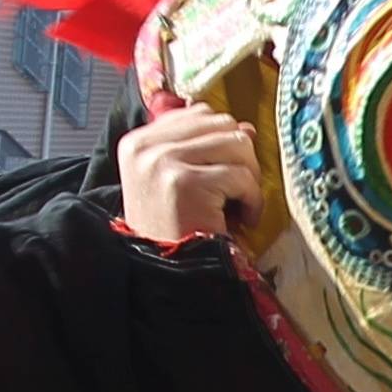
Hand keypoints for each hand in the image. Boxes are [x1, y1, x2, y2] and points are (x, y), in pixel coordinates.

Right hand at [119, 109, 260, 248]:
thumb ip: (204, 148)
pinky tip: (243, 220)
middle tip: (236, 193)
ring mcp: (163, 162)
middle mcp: (145, 147)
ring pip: (236, 143)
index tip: (222, 176)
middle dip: (240, 159)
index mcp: (138, 142)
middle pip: (221, 124)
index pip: (199, 114)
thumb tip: (246, 126)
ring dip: (249, 179)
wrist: (165, 277)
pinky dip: (253, 200)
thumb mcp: (180, 183)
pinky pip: (241, 176)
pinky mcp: (186, 183)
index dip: (223, 143)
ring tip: (239, 206)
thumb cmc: (175, 233)